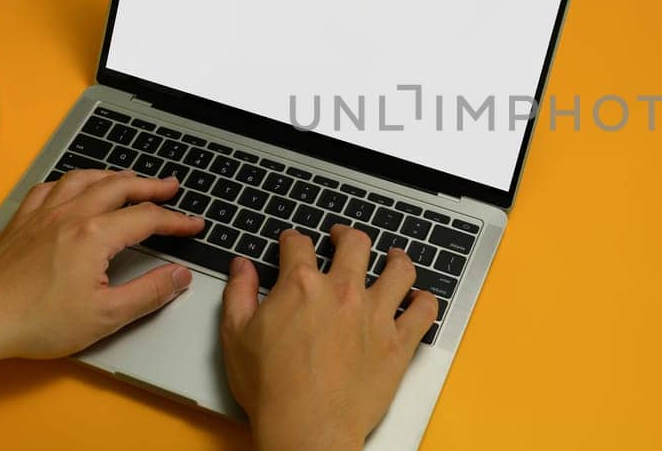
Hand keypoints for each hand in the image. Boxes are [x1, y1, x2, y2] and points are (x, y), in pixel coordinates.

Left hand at [0, 169, 204, 360]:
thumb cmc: (37, 322)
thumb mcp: (106, 316)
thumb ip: (149, 293)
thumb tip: (180, 276)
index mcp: (95, 236)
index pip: (147, 219)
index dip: (176, 221)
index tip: (194, 225)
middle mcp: (70, 215)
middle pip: (119, 187)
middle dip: (149, 186)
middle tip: (170, 186)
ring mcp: (42, 214)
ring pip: (84, 179)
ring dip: (112, 176)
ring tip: (128, 178)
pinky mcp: (20, 221)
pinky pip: (50, 188)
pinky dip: (71, 182)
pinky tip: (73, 188)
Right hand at [221, 225, 438, 450]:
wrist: (306, 427)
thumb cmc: (271, 389)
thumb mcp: (236, 336)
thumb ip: (239, 294)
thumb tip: (241, 267)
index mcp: (302, 285)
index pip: (299, 245)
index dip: (293, 240)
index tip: (292, 243)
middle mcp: (343, 292)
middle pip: (355, 244)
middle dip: (346, 235)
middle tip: (342, 237)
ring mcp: (376, 315)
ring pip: (399, 270)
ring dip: (396, 259)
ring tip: (393, 257)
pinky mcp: (398, 343)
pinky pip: (424, 312)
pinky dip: (425, 301)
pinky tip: (420, 298)